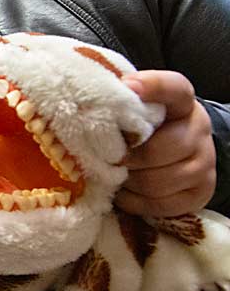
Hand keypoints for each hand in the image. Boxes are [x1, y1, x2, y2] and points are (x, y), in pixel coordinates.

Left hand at [116, 70, 215, 217]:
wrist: (180, 151)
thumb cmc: (146, 128)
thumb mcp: (137, 109)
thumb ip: (120, 103)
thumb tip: (88, 102)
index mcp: (181, 102)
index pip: (173, 88)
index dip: (152, 87)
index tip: (127, 87)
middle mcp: (199, 129)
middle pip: (157, 150)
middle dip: (125, 159)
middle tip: (105, 159)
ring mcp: (204, 163)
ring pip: (156, 182)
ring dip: (127, 182)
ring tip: (114, 176)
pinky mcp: (200, 192)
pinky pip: (160, 204)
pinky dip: (135, 202)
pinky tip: (125, 192)